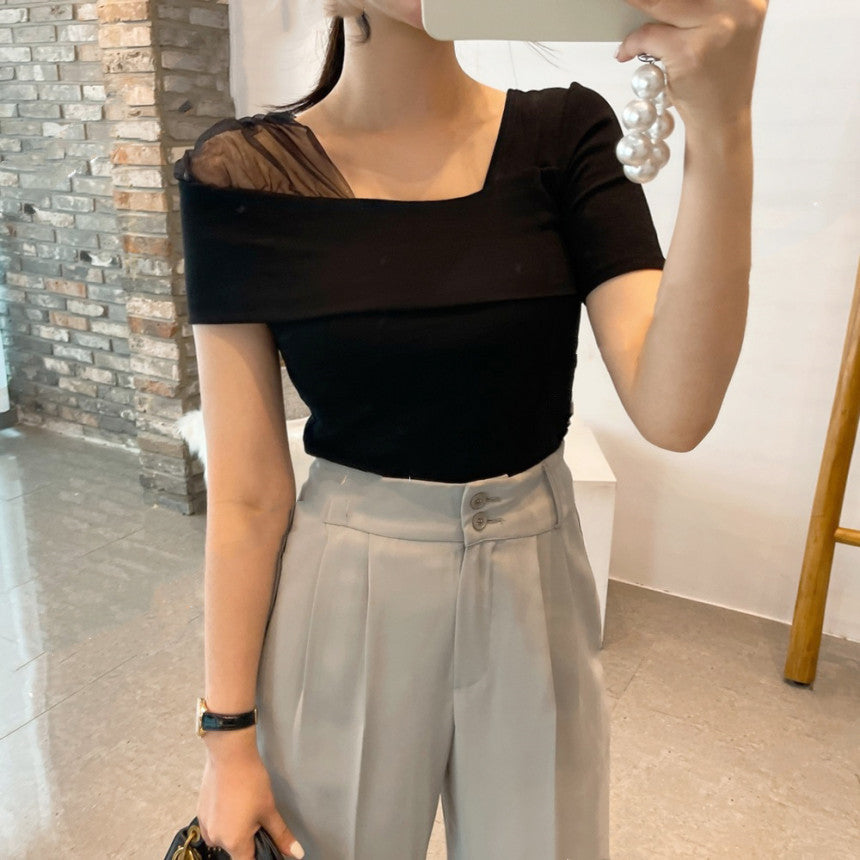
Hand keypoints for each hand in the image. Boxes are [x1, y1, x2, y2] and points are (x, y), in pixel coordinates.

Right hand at [196, 733, 304, 859]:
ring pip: (224, 837)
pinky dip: (224, 820)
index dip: (259, 854)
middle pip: (235, 849)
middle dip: (248, 839)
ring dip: (235, 829)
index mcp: (234, 843)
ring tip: (246, 806)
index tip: (265, 841)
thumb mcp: (269, 809)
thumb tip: (297, 854)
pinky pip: (214, 825)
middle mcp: (216, 839)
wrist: (229, 755)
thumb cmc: (250, 782)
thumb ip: (281, 835)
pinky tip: (233, 802)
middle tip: (258, 816)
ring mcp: (205, 826)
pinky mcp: (200, 813)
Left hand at [616, 0, 768, 132]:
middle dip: (649, 0)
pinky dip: (632, 44)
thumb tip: (652, 1)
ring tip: (621, 8)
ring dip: (638, 8)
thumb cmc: (717, 77)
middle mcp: (738, 8)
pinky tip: (624, 52)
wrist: (722, 121)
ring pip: (662, 5)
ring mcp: (715, 31)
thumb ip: (699, 9)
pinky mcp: (689, 53)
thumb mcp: (720, 30)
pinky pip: (648, 36)